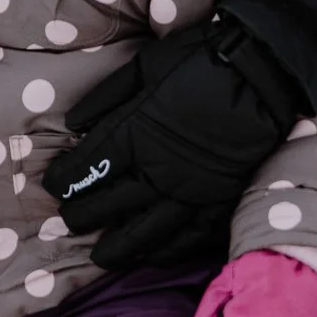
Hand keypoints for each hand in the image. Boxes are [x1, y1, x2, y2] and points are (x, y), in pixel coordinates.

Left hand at [41, 18, 303, 270]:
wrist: (262, 70)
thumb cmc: (200, 61)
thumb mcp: (145, 65)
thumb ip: (107, 97)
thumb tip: (73, 124)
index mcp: (135, 133)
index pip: (87, 167)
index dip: (65, 180)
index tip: (54, 186)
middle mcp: (158, 170)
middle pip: (109, 204)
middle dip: (83, 215)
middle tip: (70, 220)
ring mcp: (190, 191)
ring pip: (145, 231)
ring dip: (118, 247)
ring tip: (101, 256)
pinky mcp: (219, 200)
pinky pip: (189, 237)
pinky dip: (167, 250)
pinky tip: (151, 256)